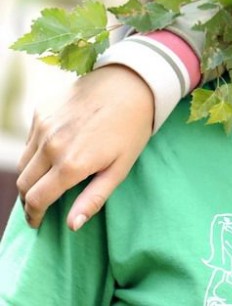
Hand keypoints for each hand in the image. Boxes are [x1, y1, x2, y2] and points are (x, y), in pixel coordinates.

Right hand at [16, 65, 154, 229]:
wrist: (130, 84)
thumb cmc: (131, 129)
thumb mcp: (121, 168)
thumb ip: (94, 198)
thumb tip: (72, 225)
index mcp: (71, 164)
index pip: (37, 200)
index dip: (34, 216)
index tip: (37, 223)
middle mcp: (50, 146)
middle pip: (24, 184)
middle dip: (29, 199)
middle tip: (39, 206)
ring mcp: (42, 126)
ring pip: (23, 163)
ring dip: (30, 177)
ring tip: (46, 182)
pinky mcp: (40, 111)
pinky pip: (30, 141)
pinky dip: (36, 152)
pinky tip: (54, 152)